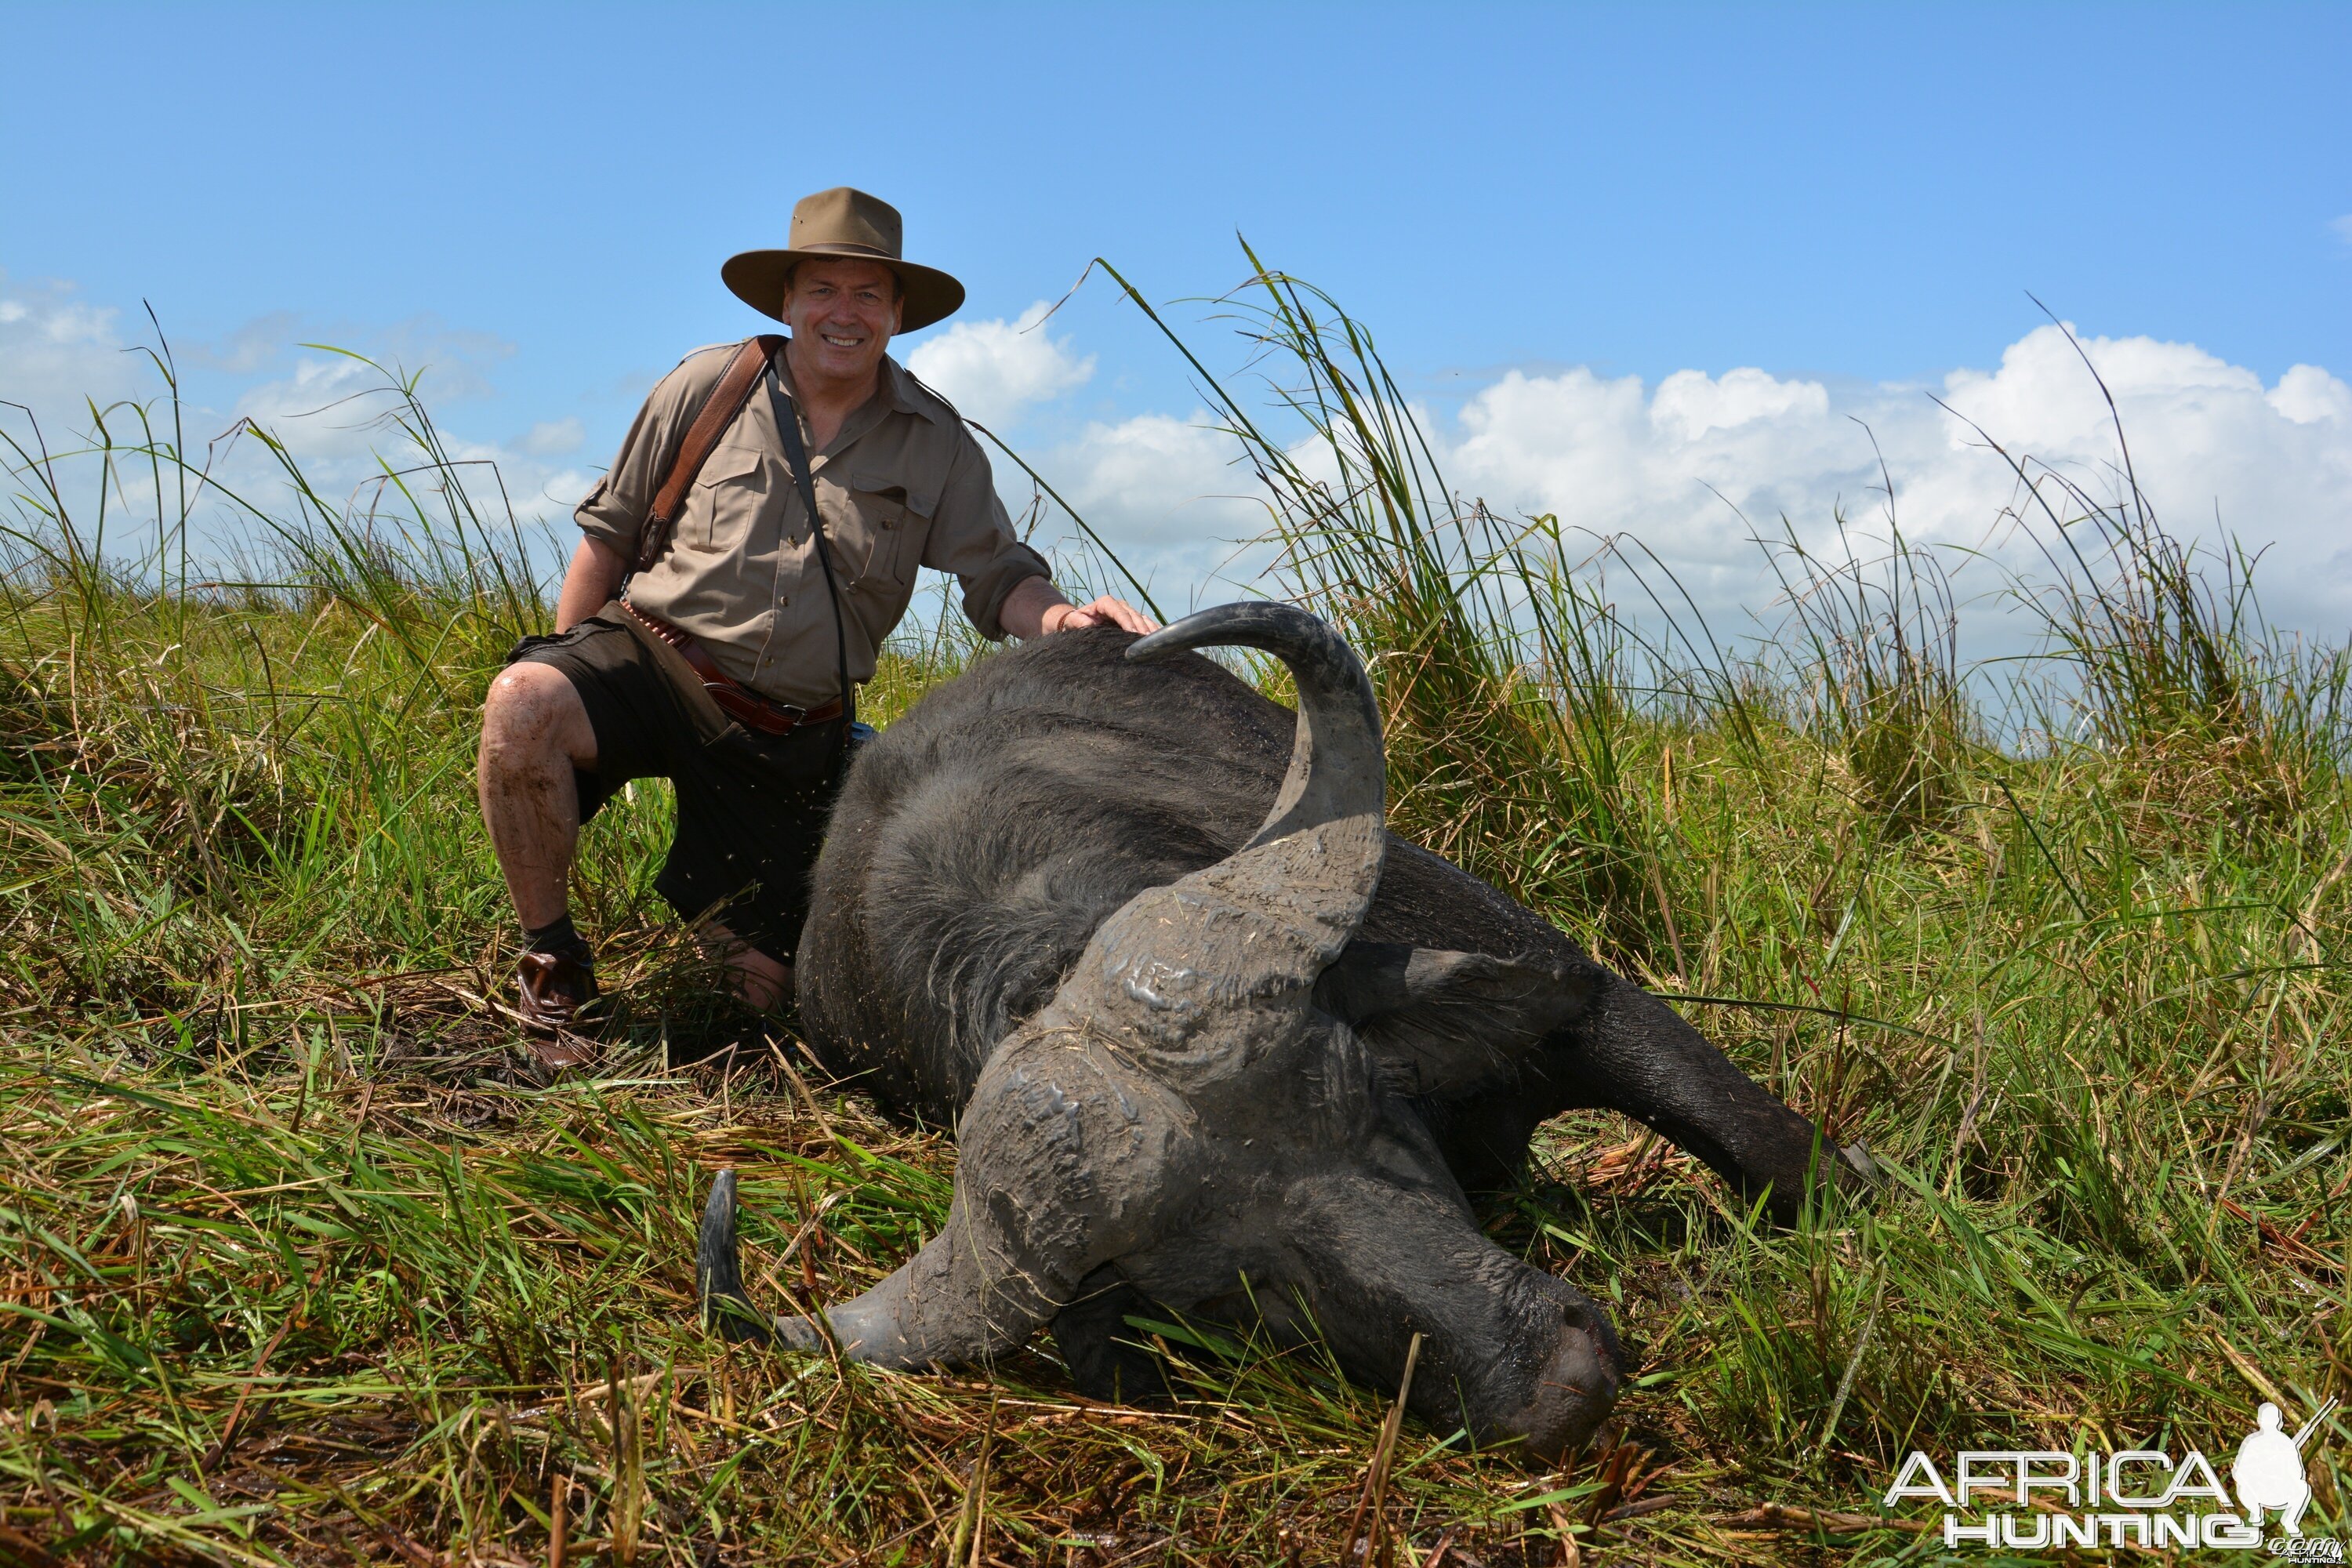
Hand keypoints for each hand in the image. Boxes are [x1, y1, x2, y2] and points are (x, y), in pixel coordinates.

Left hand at [1042, 595, 1159, 634]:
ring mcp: (1127, 611)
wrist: (1079, 623)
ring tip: (1155, 641)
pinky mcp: (1132, 619)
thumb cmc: (1075, 622)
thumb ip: (1078, 621)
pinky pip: (1145, 623)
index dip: (1127, 621)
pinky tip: (1159, 638)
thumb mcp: (1073, 621)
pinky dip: (1153, 630)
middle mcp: (1118, 605)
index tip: (1133, 633)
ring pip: (1142, 618)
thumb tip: (1088, 624)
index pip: (1119, 611)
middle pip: (1133, 614)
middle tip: (1146, 641)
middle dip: (1140, 627)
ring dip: (1149, 629)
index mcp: (1105, 603)